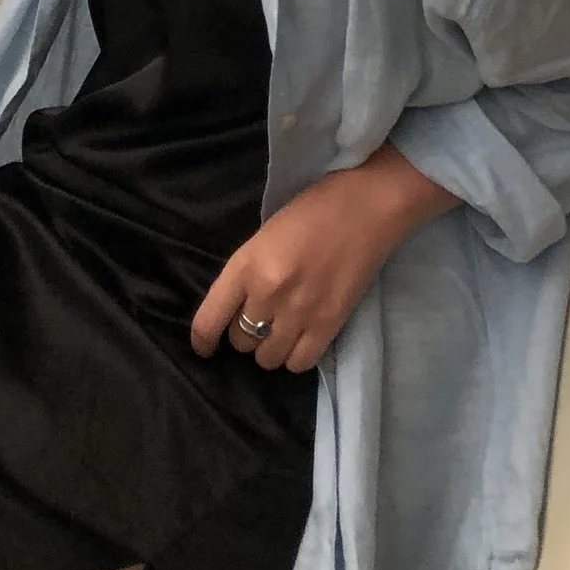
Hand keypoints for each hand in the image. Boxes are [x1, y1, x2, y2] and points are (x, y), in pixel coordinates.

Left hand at [190, 150, 455, 373]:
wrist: (367, 206)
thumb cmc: (314, 208)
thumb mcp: (266, 234)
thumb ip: (249, 271)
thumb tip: (238, 306)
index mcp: (246, 264)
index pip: (209, 319)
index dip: (202, 340)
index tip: (204, 346)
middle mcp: (268, 293)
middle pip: (240, 341)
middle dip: (245, 333)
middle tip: (259, 318)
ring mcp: (299, 313)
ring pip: (268, 359)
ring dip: (270, 347)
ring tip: (282, 329)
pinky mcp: (329, 325)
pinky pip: (299, 363)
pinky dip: (296, 356)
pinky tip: (301, 337)